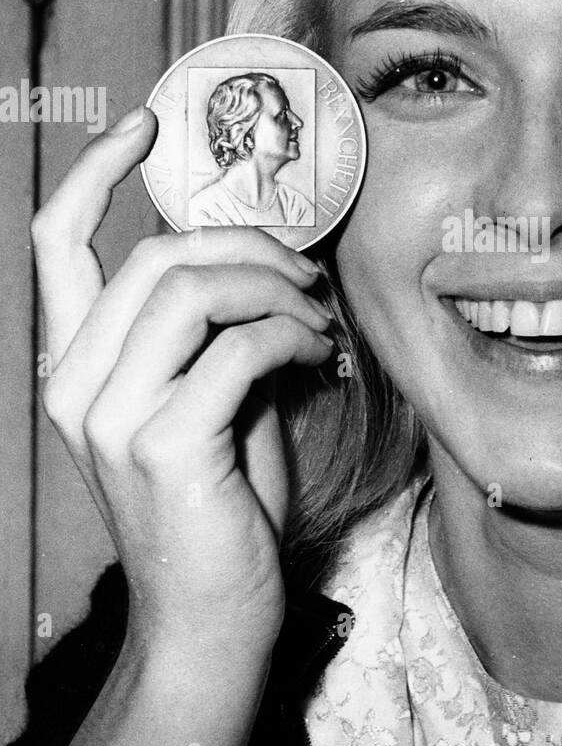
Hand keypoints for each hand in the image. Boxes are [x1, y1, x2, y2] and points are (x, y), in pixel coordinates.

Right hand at [31, 105, 335, 658]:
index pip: (56, 243)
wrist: (212, 620)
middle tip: (308, 277)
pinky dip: (293, 335)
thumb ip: (212, 331)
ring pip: (192, 289)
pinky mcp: (165, 445)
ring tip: (319, 321)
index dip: (95, 170)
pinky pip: (238, 346)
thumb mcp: (206, 402)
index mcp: (76, 366)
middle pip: (155, 256)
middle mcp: (76, 385)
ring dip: (277, 290)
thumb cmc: (218, 508)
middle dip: (249, 247)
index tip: (149, 125)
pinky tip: (321, 358)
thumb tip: (266, 260)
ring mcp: (111, 417)